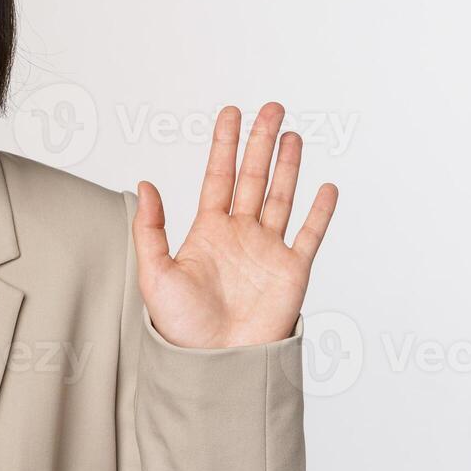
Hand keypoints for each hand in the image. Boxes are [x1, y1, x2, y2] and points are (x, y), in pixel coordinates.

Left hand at [132, 102, 338, 348]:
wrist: (214, 363)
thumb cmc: (180, 325)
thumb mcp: (154, 273)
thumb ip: (150, 229)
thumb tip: (145, 185)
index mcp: (208, 231)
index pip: (218, 176)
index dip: (225, 145)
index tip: (231, 113)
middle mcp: (240, 235)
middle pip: (253, 177)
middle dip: (261, 142)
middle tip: (271, 107)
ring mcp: (268, 251)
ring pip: (281, 197)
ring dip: (287, 167)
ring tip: (291, 134)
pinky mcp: (292, 271)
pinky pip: (309, 235)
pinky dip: (320, 212)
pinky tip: (326, 187)